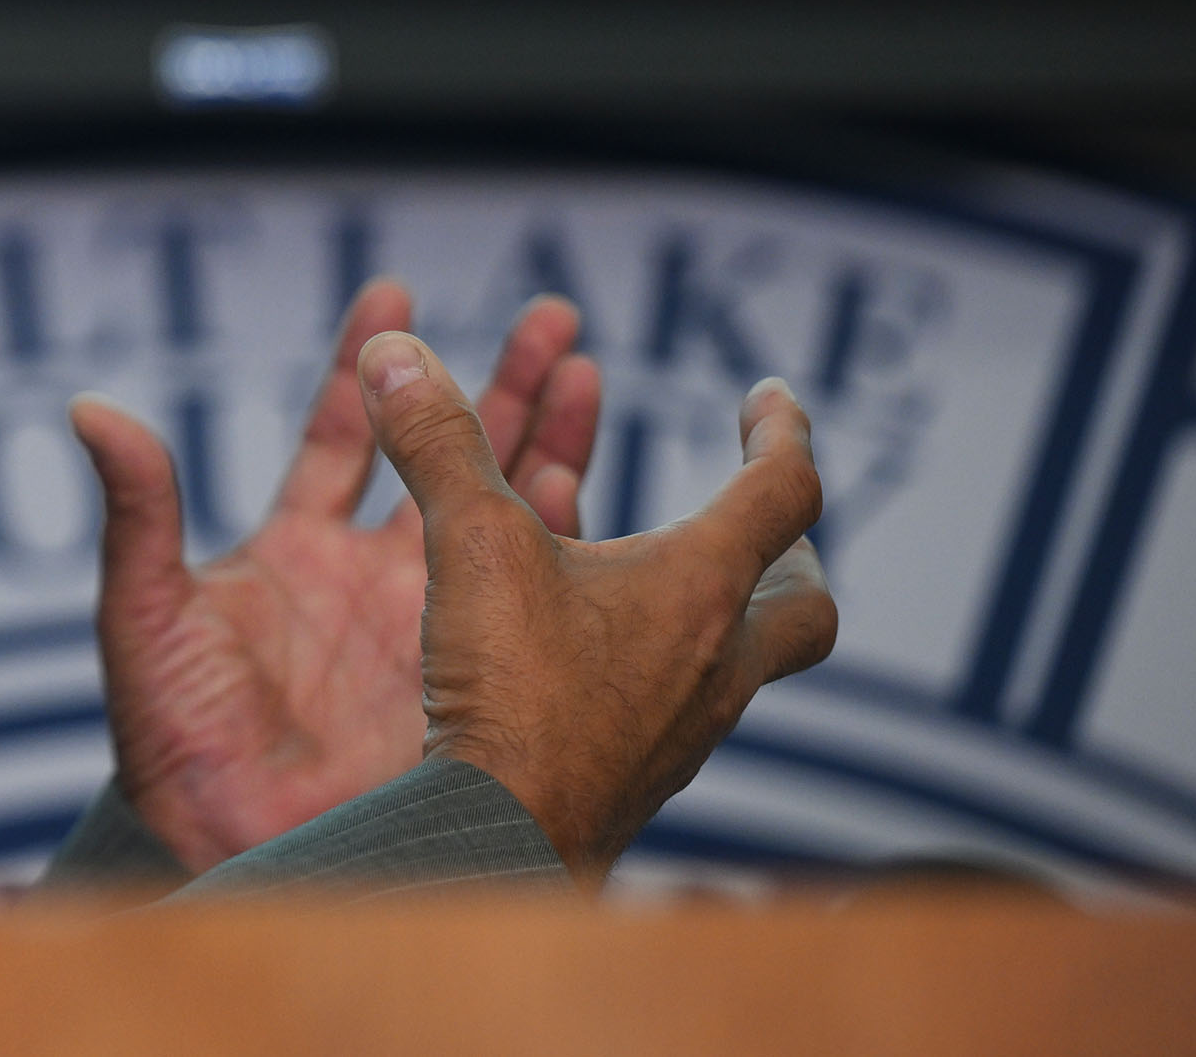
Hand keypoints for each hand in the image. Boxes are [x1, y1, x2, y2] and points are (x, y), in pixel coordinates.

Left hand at [70, 279, 602, 873]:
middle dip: (498, 381)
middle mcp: (369, 577)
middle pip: (446, 452)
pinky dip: (560, 539)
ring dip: (547, 442)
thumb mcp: (143, 617)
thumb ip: (135, 514)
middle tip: (550, 314)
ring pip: (502, 510)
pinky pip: (530, 597)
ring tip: (586, 369)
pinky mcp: (472, 678)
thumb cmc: (169, 742)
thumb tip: (89, 407)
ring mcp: (428, 625)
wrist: (225, 852)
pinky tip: (588, 486)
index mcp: (293, 549)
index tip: (393, 288)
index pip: (337, 431)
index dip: (365, 360)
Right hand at [363, 330, 837, 882]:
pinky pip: (683, 710)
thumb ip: (438, 444)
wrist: (509, 841)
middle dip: (788, 550)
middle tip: (760, 517)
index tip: (770, 398)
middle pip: (801, 601)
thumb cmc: (513, 694)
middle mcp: (717, 662)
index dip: (783, 431)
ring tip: (666, 583)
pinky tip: (600, 667)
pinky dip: (661, 669)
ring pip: (743, 662)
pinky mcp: (645, 776)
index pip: (784, 491)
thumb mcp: (471, 542)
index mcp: (702, 587)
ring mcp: (689, 729)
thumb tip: (394, 354)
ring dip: (720, 611)